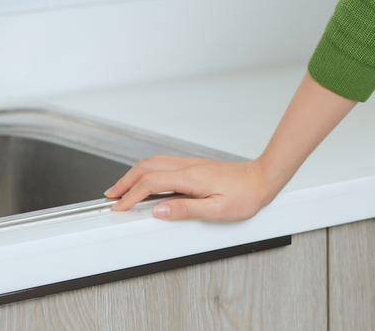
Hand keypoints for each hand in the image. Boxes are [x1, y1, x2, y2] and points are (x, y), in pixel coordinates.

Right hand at [104, 155, 276, 222]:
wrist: (263, 178)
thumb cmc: (245, 195)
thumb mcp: (217, 209)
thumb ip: (186, 209)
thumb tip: (159, 211)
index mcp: (191, 178)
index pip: (151, 184)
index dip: (131, 195)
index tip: (119, 207)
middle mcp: (189, 166)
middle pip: (147, 167)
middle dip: (125, 181)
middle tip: (111, 196)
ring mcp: (192, 164)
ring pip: (155, 163)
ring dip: (134, 174)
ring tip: (122, 189)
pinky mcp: (196, 166)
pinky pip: (164, 165)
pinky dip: (148, 172)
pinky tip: (147, 183)